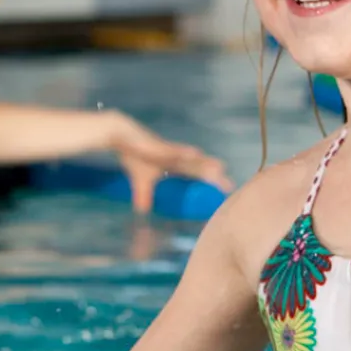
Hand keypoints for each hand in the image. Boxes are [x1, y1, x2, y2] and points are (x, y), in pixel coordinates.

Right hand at [109, 114, 232, 214]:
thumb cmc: (135, 155)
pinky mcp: (160, 145)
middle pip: (199, 168)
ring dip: (204, 164)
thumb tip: (142, 213)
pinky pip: (173, 149)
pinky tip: (194, 154)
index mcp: (176, 165)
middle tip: (229, 186)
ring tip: (220, 169)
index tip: (224, 192)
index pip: (197, 175)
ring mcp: (170, 151)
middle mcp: (177, 157)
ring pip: (190, 159)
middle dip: (214, 177)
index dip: (211, 182)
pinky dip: (184, 152)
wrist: (121, 137)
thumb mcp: (141, 181)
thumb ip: (143, 196)